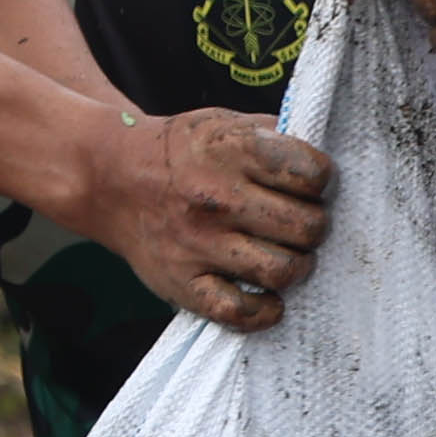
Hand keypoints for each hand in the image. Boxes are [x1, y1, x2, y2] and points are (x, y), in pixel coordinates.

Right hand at [76, 105, 330, 331]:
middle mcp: (217, 199)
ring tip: (288, 255)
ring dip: (298, 266)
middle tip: (302, 223)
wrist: (111, 178)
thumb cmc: (182, 152)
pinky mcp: (183, 283)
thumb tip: (324, 162)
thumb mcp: (225, 124)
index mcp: (232, 151)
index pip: (310, 173)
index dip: (321, 180)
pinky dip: (264, 312)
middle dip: (314, 225)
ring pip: (282, 270)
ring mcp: (199, 244)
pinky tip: (269, 297)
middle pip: (306, 226)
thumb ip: (276, 136)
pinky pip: (239, 312)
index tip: (312, 184)